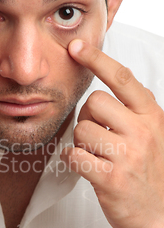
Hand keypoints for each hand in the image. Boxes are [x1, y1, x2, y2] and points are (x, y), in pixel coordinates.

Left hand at [61, 39, 163, 227]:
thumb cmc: (152, 173)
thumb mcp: (155, 134)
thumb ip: (133, 112)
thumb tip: (101, 88)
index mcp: (152, 116)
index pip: (122, 79)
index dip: (97, 59)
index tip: (76, 47)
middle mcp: (142, 132)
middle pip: (94, 102)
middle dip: (88, 117)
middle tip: (98, 135)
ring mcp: (127, 156)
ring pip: (82, 130)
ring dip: (81, 142)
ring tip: (97, 155)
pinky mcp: (111, 180)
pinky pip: (74, 156)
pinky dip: (73, 160)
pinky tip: (85, 166)